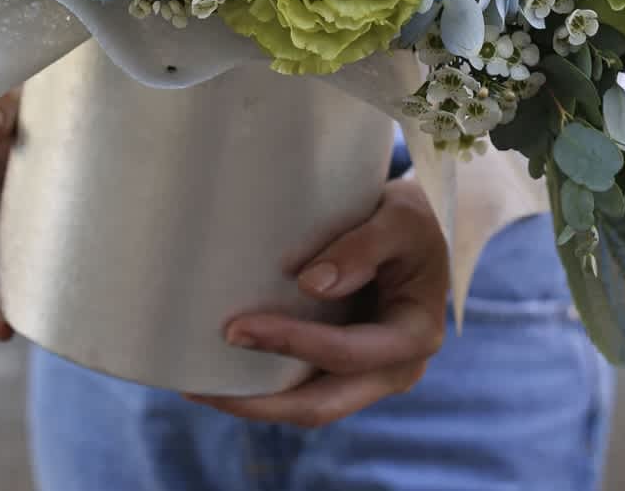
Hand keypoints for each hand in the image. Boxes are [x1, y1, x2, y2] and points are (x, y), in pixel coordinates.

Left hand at [186, 176, 448, 427]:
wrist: (425, 228)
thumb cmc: (413, 217)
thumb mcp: (399, 218)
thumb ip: (362, 247)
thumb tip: (308, 284)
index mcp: (414, 335)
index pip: (347, 354)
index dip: (292, 344)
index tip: (238, 327)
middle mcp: (394, 368)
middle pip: (322, 404)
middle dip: (260, 401)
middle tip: (200, 384)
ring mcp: (370, 373)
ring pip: (309, 405)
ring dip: (256, 402)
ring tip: (199, 385)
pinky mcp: (347, 364)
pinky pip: (305, 386)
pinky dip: (268, 385)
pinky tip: (225, 372)